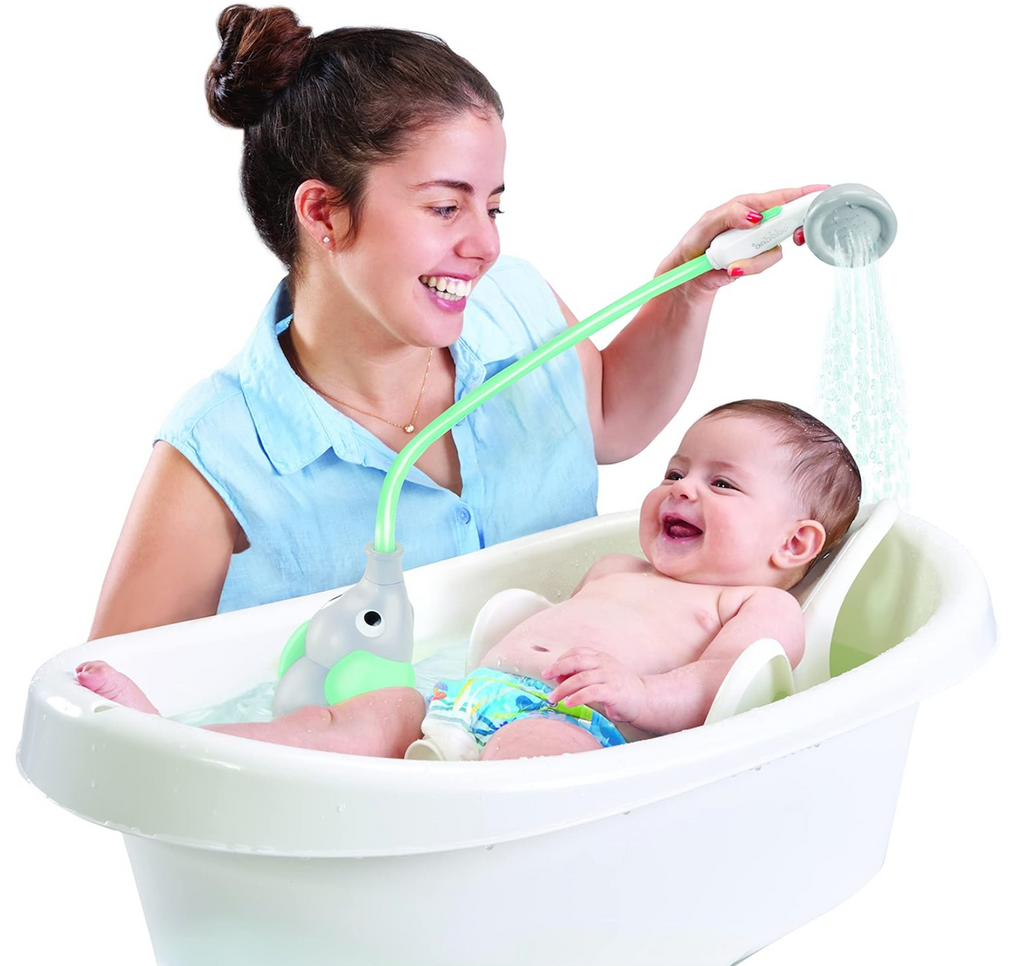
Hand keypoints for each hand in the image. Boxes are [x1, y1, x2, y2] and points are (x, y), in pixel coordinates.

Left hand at [542, 647, 647, 724]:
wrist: (643, 699)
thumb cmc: (618, 689)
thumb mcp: (600, 676)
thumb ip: (582, 675)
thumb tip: (558, 677)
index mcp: (601, 657)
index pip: (577, 652)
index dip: (561, 660)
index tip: (550, 670)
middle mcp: (604, 663)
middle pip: (576, 661)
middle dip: (557, 668)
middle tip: (545, 676)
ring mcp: (609, 676)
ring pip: (581, 678)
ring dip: (563, 688)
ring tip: (553, 697)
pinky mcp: (613, 691)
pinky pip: (591, 692)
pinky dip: (577, 697)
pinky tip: (568, 703)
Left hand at [659, 184, 829, 300]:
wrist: (688, 275)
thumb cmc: (696, 242)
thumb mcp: (708, 223)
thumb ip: (731, 214)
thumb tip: (756, 216)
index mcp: (748, 205)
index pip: (782, 196)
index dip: (805, 193)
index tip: (824, 192)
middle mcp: (758, 222)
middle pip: (789, 220)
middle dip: (793, 230)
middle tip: (795, 238)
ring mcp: (759, 242)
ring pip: (777, 248)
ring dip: (756, 259)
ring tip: (733, 264)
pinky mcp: (756, 260)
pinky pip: (764, 264)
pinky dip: (749, 268)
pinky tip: (733, 269)